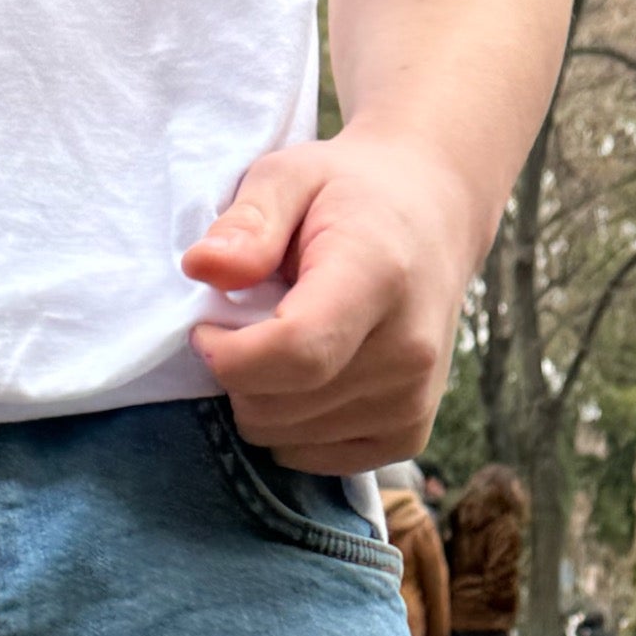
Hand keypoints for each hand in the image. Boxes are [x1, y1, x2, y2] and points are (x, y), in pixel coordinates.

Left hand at [183, 124, 474, 474]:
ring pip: (286, 438)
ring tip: (283, 339)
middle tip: (246, 322)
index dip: (227, 354)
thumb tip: (202, 268)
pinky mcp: (410, 432)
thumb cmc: (346, 194)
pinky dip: (290, 427)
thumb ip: (246, 222)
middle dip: (237, 372)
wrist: (432, 214)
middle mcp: (408, 349)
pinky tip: (303, 375)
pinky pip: (314, 458)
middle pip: (278, 405)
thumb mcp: (288, 177)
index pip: (295, 352)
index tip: (205, 325)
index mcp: (378, 277)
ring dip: (260, 398)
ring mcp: (414, 398)